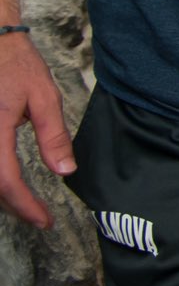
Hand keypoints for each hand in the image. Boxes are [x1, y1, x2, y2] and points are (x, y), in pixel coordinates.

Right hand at [0, 33, 74, 227]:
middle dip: (14, 206)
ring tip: (26, 205)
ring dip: (2, 195)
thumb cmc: (16, 65)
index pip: (6, 180)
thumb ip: (54, 136)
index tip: (43, 220)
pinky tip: (8, 183)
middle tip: (38, 216)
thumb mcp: (44, 97)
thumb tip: (65, 170)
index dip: (25, 206)